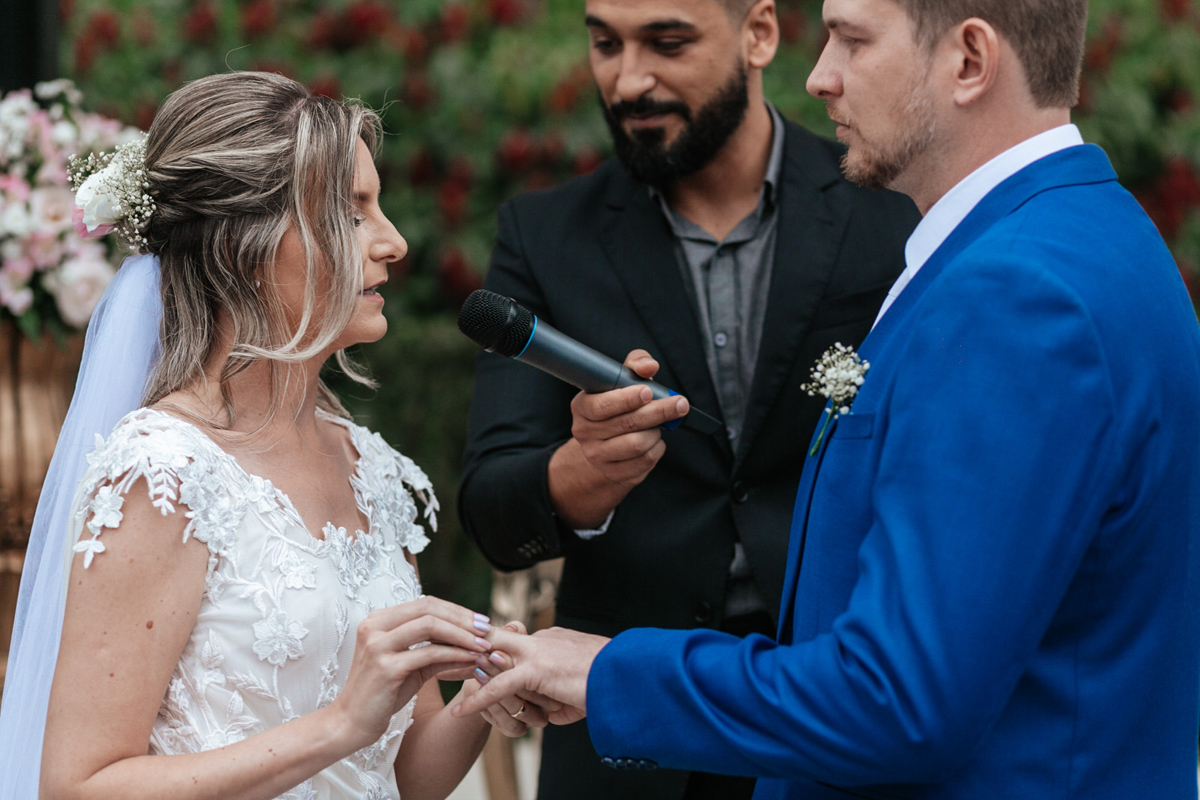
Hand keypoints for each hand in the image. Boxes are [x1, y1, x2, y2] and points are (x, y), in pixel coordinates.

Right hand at [329, 596, 490, 751]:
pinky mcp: (385, 666)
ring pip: (429, 625)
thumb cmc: (383, 694)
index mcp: (379, 620)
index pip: (425, 603)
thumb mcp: (413, 666)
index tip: (481, 622)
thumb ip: (439, 650)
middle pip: (428, 608)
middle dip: (463, 618)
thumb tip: (477, 644)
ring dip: (462, 634)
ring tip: (484, 645)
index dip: (456, 610)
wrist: (351, 724)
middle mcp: (374, 625)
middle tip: (488, 630)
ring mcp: (377, 644)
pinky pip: (428, 653)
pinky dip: (454, 654)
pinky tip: (470, 660)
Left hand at [451, 626, 608, 723]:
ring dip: (475, 678)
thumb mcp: (576, 686)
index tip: (466, 655)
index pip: (510, 644)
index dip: (487, 652)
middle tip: (445, 660)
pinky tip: (462, 709)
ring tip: (456, 689)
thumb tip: (547, 711)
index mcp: (549, 640)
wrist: (628, 676)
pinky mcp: (537, 670)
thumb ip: (555, 693)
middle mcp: (540, 641)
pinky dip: (480, 698)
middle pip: (494, 645)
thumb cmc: (608, 682)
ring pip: (495, 664)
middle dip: (468, 653)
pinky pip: (501, 685)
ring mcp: (537, 652)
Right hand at [569, 350, 688, 487]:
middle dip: (658, 411)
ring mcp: (598, 456)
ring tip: (659, 424)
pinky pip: (645, 460)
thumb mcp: (621, 381)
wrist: (606, 447)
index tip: (649, 391)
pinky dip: (657, 447)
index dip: (627, 399)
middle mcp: (584, 432)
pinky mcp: (614, 473)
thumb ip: (635, 366)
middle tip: (680, 403)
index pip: (602, 406)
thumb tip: (650, 366)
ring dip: (656, 431)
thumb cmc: (617, 406)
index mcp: (582, 407)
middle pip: (627, 424)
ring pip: (638, 444)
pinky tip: (654, 440)